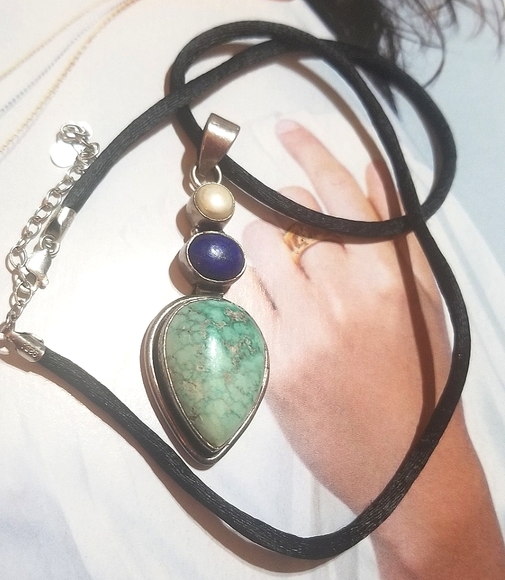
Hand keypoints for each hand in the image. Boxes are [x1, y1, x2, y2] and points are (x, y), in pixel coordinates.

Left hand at [233, 120, 504, 578]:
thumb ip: (395, 235)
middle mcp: (342, 296)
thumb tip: (371, 171)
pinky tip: (268, 311)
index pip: (341, 196)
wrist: (406, 466)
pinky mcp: (270, 366)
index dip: (312, 153)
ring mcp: (301, 332)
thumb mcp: (421, 304)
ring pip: (255, 254)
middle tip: (293, 241)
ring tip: (284, 281)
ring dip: (262, 254)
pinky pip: (239, 302)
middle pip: (287, 219)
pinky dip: (247, 295)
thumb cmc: (419, 381)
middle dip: (284, 220)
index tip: (286, 129)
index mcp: (387, 277)